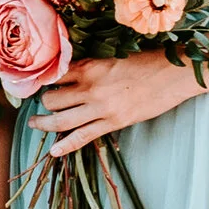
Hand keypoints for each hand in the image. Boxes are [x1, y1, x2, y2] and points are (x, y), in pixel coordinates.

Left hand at [33, 53, 199, 156]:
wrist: (173, 75)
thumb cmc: (147, 62)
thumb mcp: (113, 57)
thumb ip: (91, 66)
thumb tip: (71, 73)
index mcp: (90, 67)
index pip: (55, 75)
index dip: (44, 80)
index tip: (39, 83)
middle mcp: (90, 88)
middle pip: (52, 99)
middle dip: (43, 102)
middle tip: (40, 103)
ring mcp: (100, 108)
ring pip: (60, 120)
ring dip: (44, 124)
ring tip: (35, 124)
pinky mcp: (113, 123)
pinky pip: (82, 137)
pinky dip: (65, 146)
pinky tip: (54, 151)